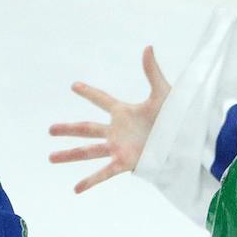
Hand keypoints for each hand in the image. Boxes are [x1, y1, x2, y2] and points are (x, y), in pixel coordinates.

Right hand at [48, 46, 169, 193]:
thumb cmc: (178, 119)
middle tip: (50, 129)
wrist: (186, 143)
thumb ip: (152, 72)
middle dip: (68, 129)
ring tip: (50, 157)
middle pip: (87, 129)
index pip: (102, 99)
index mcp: (124, 113)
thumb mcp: (162, 94)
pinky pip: (104, 173)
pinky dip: (90, 181)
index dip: (89, 93)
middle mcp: (117, 132)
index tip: (74, 86)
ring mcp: (119, 148)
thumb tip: (148, 47)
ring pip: (88, 151)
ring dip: (69, 154)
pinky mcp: (125, 163)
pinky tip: (76, 189)